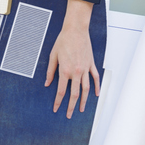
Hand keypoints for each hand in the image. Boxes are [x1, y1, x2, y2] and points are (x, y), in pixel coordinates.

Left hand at [45, 0, 100, 118]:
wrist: (76, 30)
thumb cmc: (63, 41)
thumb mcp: (53, 56)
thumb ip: (50, 71)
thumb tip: (47, 83)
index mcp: (65, 71)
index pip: (61, 91)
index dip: (58, 102)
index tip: (56, 109)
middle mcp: (76, 72)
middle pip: (75, 94)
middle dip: (71, 106)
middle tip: (69, 115)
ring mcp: (85, 69)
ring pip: (86, 89)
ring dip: (84, 101)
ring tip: (82, 109)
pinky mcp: (91, 64)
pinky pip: (95, 78)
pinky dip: (96, 87)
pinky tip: (96, 94)